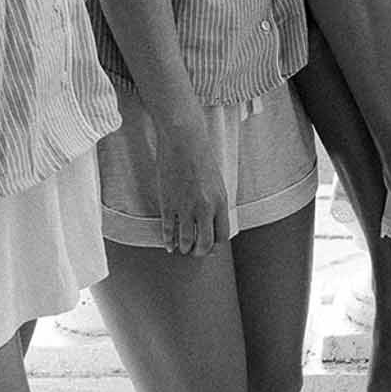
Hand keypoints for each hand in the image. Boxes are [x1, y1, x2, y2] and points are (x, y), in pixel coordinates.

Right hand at [156, 118, 231, 256]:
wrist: (183, 140)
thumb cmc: (201, 156)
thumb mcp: (217, 181)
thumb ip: (215, 202)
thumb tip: (210, 221)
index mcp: (221, 201)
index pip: (222, 235)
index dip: (215, 244)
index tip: (210, 244)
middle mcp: (205, 208)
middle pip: (205, 243)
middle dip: (200, 251)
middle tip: (196, 251)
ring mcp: (185, 207)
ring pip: (186, 241)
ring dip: (184, 248)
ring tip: (183, 248)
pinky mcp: (168, 203)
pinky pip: (168, 230)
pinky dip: (169, 241)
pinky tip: (169, 244)